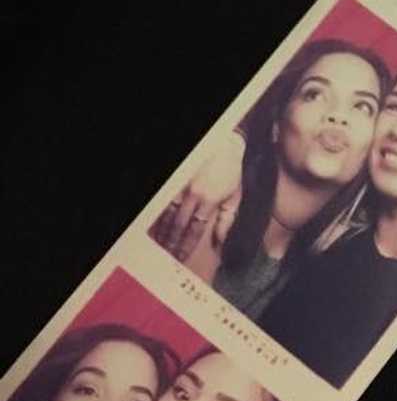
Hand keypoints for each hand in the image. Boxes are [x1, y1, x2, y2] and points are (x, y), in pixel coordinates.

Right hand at [152, 130, 245, 261]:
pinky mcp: (175, 180)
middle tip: (167, 255)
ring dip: (163, 230)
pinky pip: (164, 201)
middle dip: (172, 242)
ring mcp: (182, 185)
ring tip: (160, 243)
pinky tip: (157, 224)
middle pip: (179, 224)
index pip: (195, 229)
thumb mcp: (235, 195)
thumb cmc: (230, 170)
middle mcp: (193, 194)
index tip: (181, 256)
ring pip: (167, 213)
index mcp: (209, 200)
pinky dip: (159, 215)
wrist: (223, 144)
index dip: (187, 245)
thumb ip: (227, 220)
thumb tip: (219, 241)